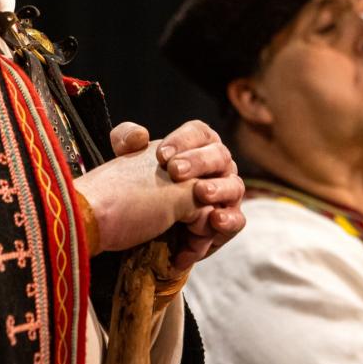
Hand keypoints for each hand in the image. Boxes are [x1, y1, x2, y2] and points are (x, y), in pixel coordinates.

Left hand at [74, 120, 243, 270]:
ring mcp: (225, 195)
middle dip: (199, 162)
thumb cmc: (137, 190)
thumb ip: (125, 139)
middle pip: (219, 156)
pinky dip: (228, 220)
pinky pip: (237, 219)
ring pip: (234, 186)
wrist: (139, 229)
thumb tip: (140, 134)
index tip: (161, 156)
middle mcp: (217, 168)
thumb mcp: (125, 161)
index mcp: (197, 146)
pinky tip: (214, 220)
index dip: (183, 141)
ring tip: (201, 193)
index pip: (199, 133)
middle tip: (175, 172)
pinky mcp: (225, 224)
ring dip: (219, 189)